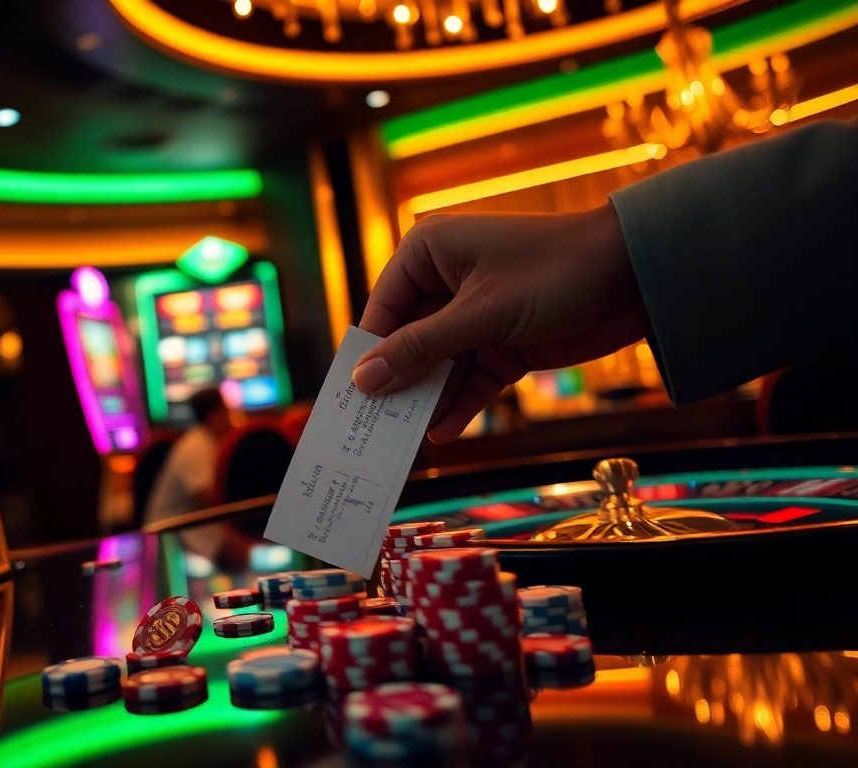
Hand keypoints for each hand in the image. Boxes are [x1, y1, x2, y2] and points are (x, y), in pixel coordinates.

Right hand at [353, 204, 647, 443]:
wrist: (638, 277)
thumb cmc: (554, 274)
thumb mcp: (479, 316)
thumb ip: (418, 350)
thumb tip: (363, 380)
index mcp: (429, 253)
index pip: (382, 309)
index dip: (367, 354)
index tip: (350, 399)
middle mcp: (446, 281)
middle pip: (407, 341)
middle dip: (397, 383)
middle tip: (373, 428)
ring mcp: (476, 315)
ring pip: (439, 365)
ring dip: (427, 399)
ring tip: (403, 439)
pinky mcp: (504, 343)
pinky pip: (470, 378)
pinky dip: (460, 404)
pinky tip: (443, 432)